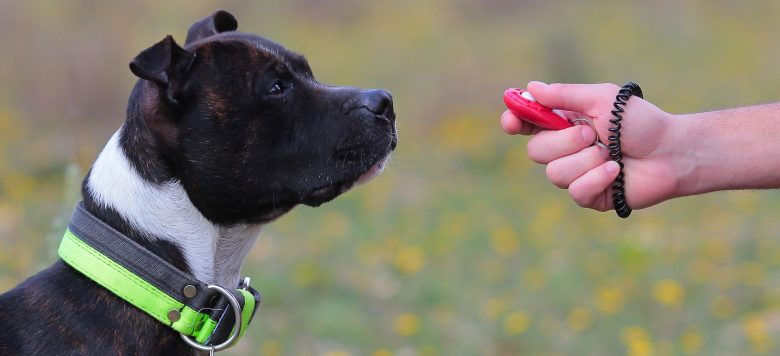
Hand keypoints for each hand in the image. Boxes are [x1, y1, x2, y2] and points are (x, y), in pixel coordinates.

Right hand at [501, 81, 679, 210]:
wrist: (672, 152)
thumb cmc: (641, 122)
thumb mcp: (602, 100)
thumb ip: (565, 95)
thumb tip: (531, 87)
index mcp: (565, 123)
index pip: (528, 124)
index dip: (515, 122)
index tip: (512, 121)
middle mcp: (566, 149)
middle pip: (535, 151)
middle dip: (563, 142)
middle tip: (591, 134)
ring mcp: (576, 174)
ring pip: (555, 173)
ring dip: (586, 160)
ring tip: (612, 154)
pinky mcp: (589, 196)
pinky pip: (576, 191)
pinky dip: (598, 178)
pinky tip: (617, 171)